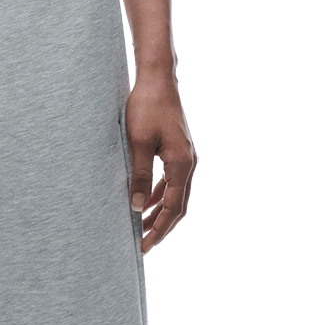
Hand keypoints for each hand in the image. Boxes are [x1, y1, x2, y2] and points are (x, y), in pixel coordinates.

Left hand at [125, 70, 195, 252]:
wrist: (156, 80)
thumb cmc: (146, 107)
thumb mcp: (137, 143)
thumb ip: (139, 176)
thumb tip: (136, 207)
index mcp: (181, 164)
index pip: (172, 207)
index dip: (158, 228)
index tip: (143, 244)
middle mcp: (187, 163)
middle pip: (177, 205)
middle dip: (160, 225)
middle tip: (142, 243)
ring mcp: (183, 157)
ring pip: (174, 194)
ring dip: (159, 211)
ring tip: (142, 226)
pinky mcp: (175, 150)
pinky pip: (170, 180)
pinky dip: (159, 194)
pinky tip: (146, 201)